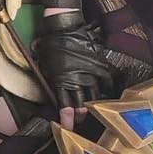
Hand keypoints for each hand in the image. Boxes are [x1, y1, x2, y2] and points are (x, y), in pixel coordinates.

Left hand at [34, 11, 116, 128]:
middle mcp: (78, 78)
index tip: (68, 127)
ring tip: (92, 111)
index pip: (65, 104)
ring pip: (95, 95)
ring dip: (93, 104)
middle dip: (80, 114)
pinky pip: (107, 80)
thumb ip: (51, 80)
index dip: (67, 118)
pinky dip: (107, 89)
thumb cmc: (51, 44)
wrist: (65, 26)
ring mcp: (91, 71)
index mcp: (61, 79)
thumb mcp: (45, 65)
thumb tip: (55, 93)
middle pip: (82, 103)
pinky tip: (106, 94)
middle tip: (80, 121)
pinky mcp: (100, 64)